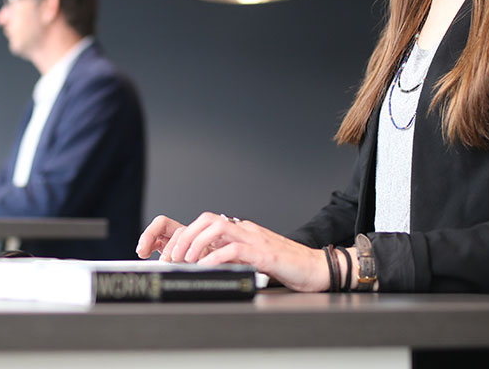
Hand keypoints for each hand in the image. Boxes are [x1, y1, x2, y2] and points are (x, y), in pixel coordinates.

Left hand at [137, 212, 331, 291]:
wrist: (318, 268)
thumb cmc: (288, 267)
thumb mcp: (253, 261)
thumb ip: (233, 258)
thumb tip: (206, 265)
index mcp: (242, 231)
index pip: (207, 222)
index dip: (185, 235)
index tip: (170, 252)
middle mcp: (246, 230)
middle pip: (208, 218)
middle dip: (185, 236)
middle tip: (173, 256)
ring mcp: (255, 239)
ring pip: (218, 226)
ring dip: (196, 242)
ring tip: (185, 260)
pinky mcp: (265, 253)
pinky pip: (235, 248)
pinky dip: (216, 256)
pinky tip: (207, 267)